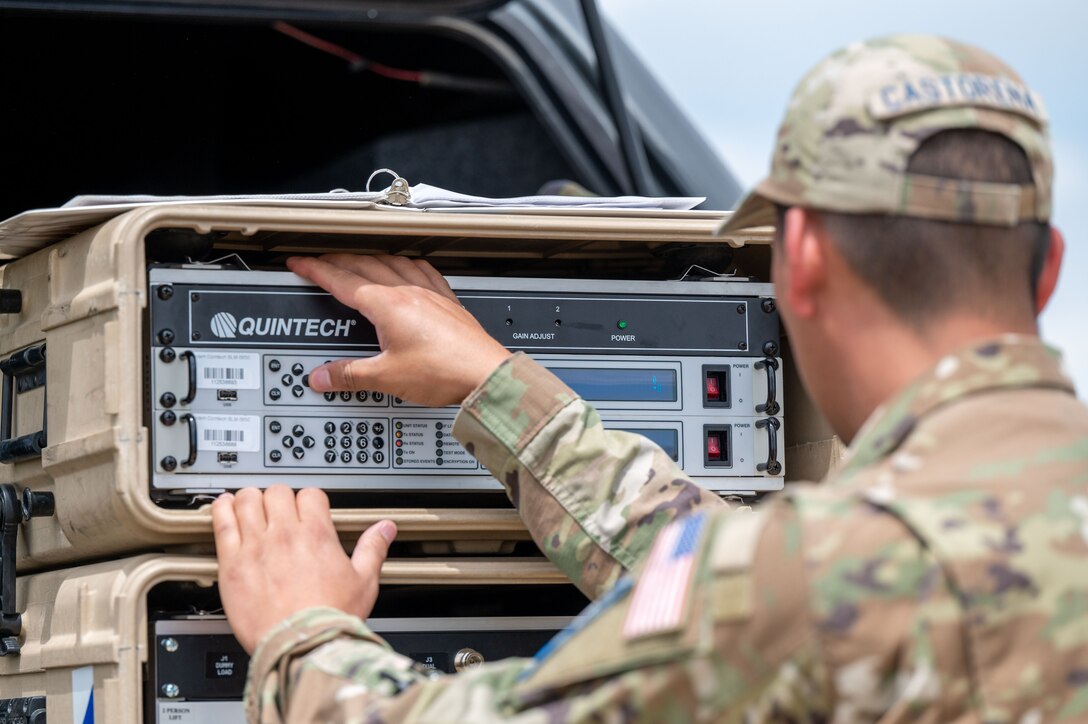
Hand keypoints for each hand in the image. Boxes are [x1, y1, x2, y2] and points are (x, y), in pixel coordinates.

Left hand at [212, 485, 396, 653]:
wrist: (300, 645)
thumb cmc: (330, 618)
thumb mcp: (363, 582)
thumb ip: (373, 549)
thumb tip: (385, 529)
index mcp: (316, 535)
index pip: (310, 495)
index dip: (309, 500)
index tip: (306, 510)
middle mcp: (284, 535)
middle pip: (277, 492)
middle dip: (279, 498)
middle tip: (278, 510)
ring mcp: (255, 547)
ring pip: (248, 500)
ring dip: (250, 499)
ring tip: (250, 504)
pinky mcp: (231, 564)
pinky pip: (221, 524)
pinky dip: (222, 510)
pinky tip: (224, 508)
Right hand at [286, 254, 511, 406]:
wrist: (485, 375)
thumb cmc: (445, 372)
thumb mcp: (387, 377)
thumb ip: (350, 375)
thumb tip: (324, 376)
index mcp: (388, 305)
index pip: (341, 280)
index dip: (315, 270)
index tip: (299, 262)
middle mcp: (409, 292)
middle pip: (364, 266)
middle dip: (335, 261)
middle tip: (318, 262)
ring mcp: (430, 294)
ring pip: (393, 263)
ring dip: (369, 259)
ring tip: (356, 260)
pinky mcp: (448, 302)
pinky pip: (422, 271)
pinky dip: (406, 265)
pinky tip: (407, 267)